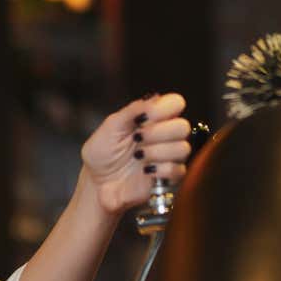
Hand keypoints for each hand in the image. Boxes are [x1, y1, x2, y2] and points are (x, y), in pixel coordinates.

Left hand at [80, 93, 190, 214]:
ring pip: (182, 148)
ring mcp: (168, 156)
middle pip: (183, 126)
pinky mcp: (168, 177)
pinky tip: (145, 171)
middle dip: (158, 133)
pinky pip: (178, 170)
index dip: (163, 109)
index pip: (175, 103)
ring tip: (138, 156)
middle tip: (137, 138)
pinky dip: (160, 170)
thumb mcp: (111, 126)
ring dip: (157, 152)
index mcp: (153, 117)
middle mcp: (164, 135)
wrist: (97, 182)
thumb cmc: (102, 153)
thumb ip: (133, 110)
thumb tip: (154, 98)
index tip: (143, 119)